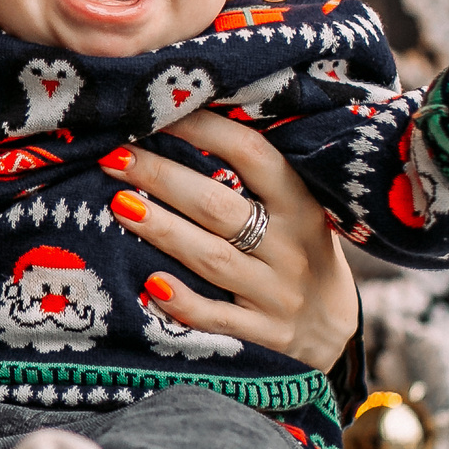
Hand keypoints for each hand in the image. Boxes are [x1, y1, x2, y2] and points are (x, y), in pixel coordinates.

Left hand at [102, 111, 358, 371]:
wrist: (331, 332)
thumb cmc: (298, 254)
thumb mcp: (297, 212)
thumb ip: (256, 180)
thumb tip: (187, 124)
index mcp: (301, 206)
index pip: (253, 155)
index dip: (206, 130)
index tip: (160, 112)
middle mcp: (291, 248)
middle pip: (217, 206)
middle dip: (163, 178)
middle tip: (116, 157)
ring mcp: (277, 294)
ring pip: (211, 258)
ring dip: (163, 230)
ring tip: (120, 205)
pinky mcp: (264, 336)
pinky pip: (217, 319)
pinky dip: (184, 303)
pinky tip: (151, 284)